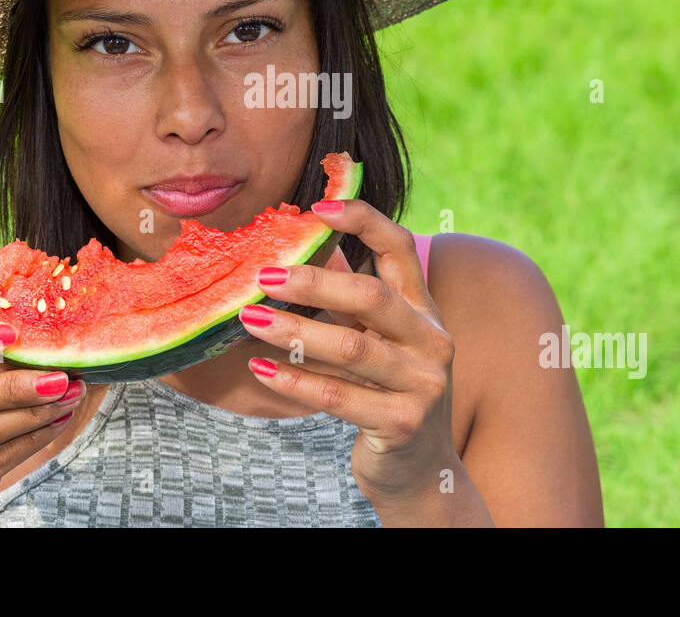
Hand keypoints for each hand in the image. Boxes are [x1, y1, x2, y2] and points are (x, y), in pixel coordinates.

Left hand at [237, 199, 457, 501]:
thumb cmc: (387, 394)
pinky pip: (338, 396)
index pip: (400, 249)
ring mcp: (421, 384)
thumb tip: (301, 249)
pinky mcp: (401, 423)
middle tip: (264, 274)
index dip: (363, 221)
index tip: (319, 207)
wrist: (420, 472)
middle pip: (370, 296)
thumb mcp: (380, 341)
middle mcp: (430, 341)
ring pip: (350, 347)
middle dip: (314, 281)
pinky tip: (260, 368)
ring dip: (293, 330)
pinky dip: (294, 380)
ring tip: (249, 317)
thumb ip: (352, 299)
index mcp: (424, 310)